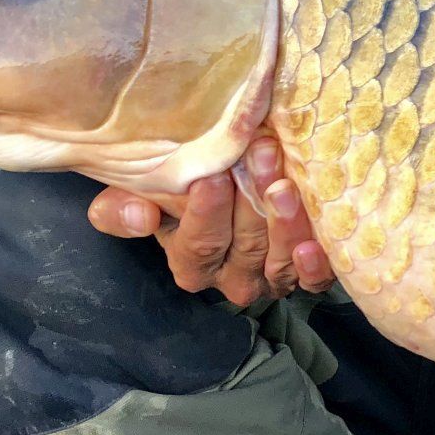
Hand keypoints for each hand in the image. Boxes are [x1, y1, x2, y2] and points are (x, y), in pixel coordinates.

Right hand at [87, 136, 335, 306]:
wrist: (231, 177)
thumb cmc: (183, 183)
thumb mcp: (140, 191)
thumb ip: (121, 208)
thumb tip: (139, 216)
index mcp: (190, 264)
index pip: (198, 245)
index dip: (204, 215)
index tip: (210, 179)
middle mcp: (232, 277)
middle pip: (245, 248)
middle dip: (252, 203)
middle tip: (261, 154)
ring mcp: (271, 278)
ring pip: (278, 261)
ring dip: (283, 224)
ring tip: (285, 186)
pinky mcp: (306, 273)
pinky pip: (313, 280)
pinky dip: (314, 265)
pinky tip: (311, 244)